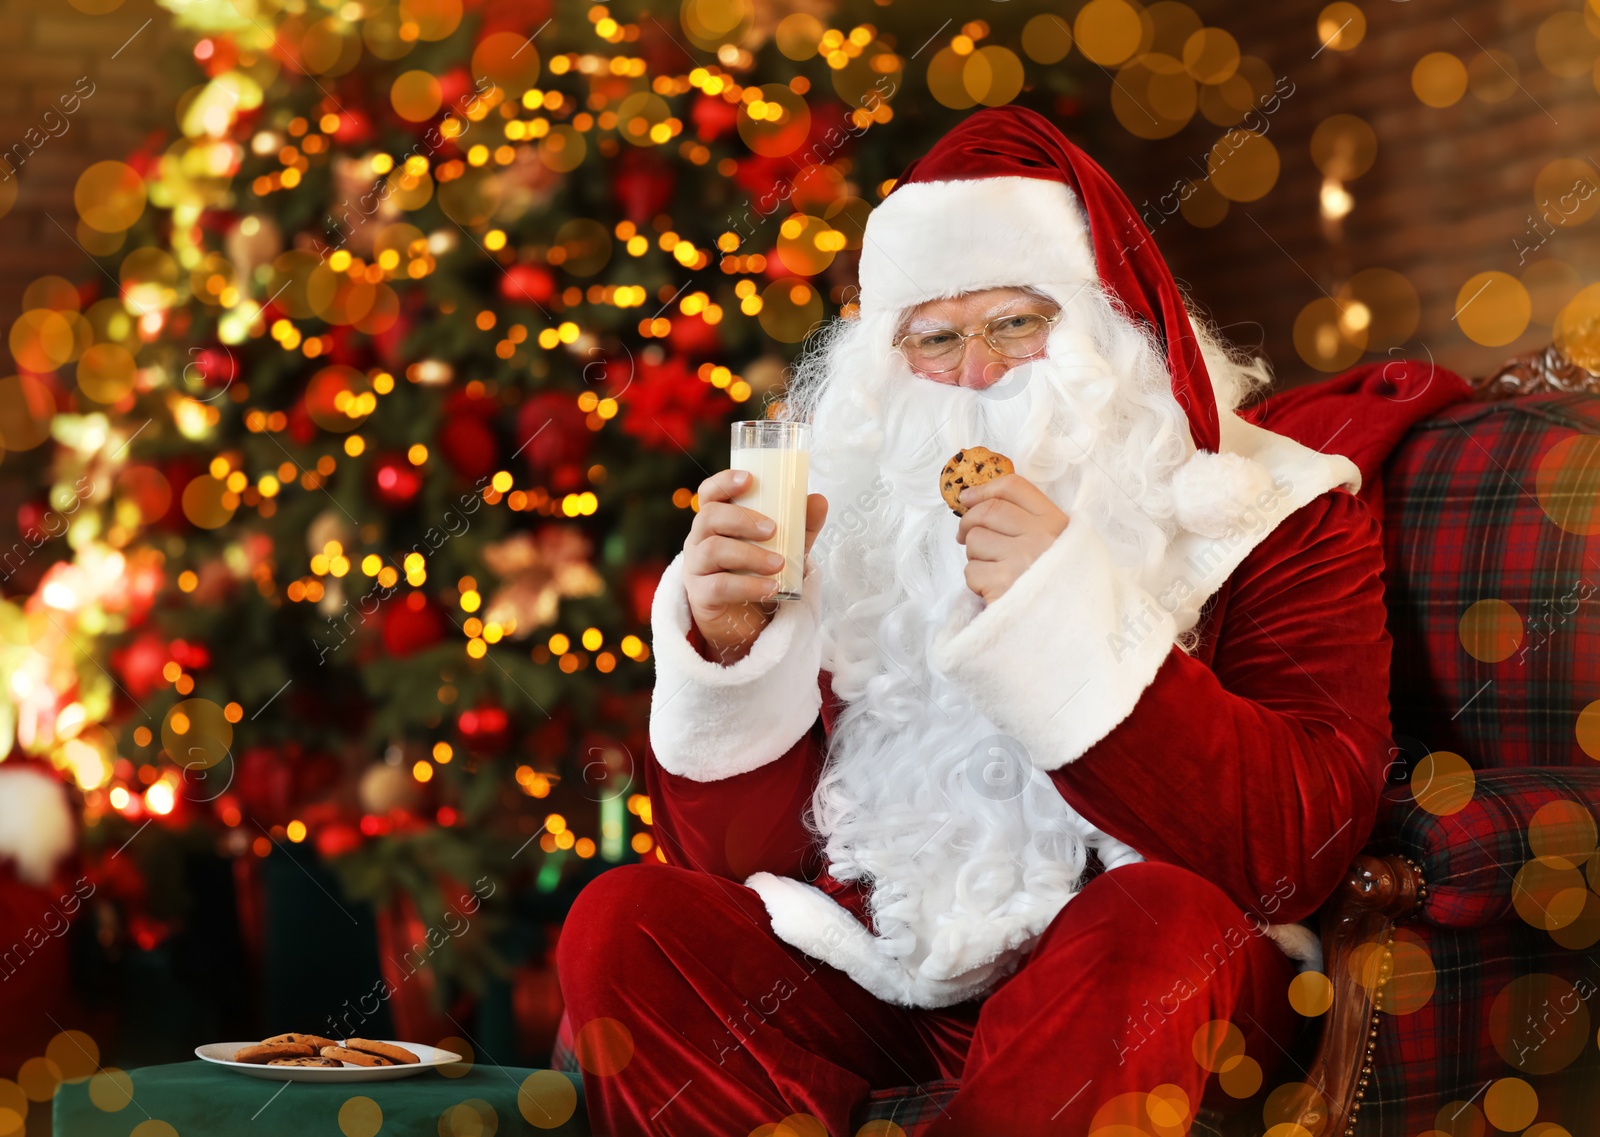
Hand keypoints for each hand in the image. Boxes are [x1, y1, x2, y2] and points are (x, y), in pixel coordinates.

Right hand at [683, 468, 828, 664]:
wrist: (748, 620)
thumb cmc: (760, 572)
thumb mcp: (785, 546)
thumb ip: (801, 525)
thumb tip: (818, 500)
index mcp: (717, 521)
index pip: (709, 493)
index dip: (724, 482)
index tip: (750, 479)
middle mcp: (700, 539)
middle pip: (709, 517)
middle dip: (742, 519)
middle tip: (773, 529)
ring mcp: (697, 567)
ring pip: (714, 550)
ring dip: (750, 554)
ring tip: (779, 564)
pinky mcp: (700, 595)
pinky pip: (719, 586)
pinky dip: (749, 586)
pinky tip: (771, 588)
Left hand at [955, 473, 1068, 604]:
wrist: (1067, 628)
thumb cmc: (1056, 585)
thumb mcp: (1058, 545)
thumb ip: (1029, 521)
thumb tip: (975, 500)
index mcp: (1056, 523)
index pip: (1014, 488)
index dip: (984, 489)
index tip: (967, 498)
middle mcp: (1040, 537)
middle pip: (988, 511)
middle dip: (968, 522)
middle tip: (965, 536)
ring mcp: (1021, 561)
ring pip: (975, 541)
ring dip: (975, 556)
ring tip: (992, 570)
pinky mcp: (1003, 586)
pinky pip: (972, 571)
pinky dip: (975, 581)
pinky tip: (993, 589)